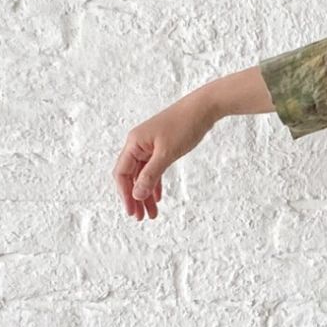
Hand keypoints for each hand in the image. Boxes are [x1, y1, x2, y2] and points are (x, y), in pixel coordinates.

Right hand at [113, 100, 218, 219]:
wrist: (204, 108)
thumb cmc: (184, 125)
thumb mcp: (167, 153)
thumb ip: (151, 174)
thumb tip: (137, 194)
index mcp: (134, 144)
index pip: (121, 173)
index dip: (125, 194)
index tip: (132, 211)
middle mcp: (137, 144)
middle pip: (131, 176)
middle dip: (135, 198)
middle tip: (141, 218)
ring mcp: (149, 145)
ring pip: (143, 175)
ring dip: (146, 194)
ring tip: (152, 213)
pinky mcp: (161, 147)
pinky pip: (153, 169)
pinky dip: (155, 183)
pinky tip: (157, 197)